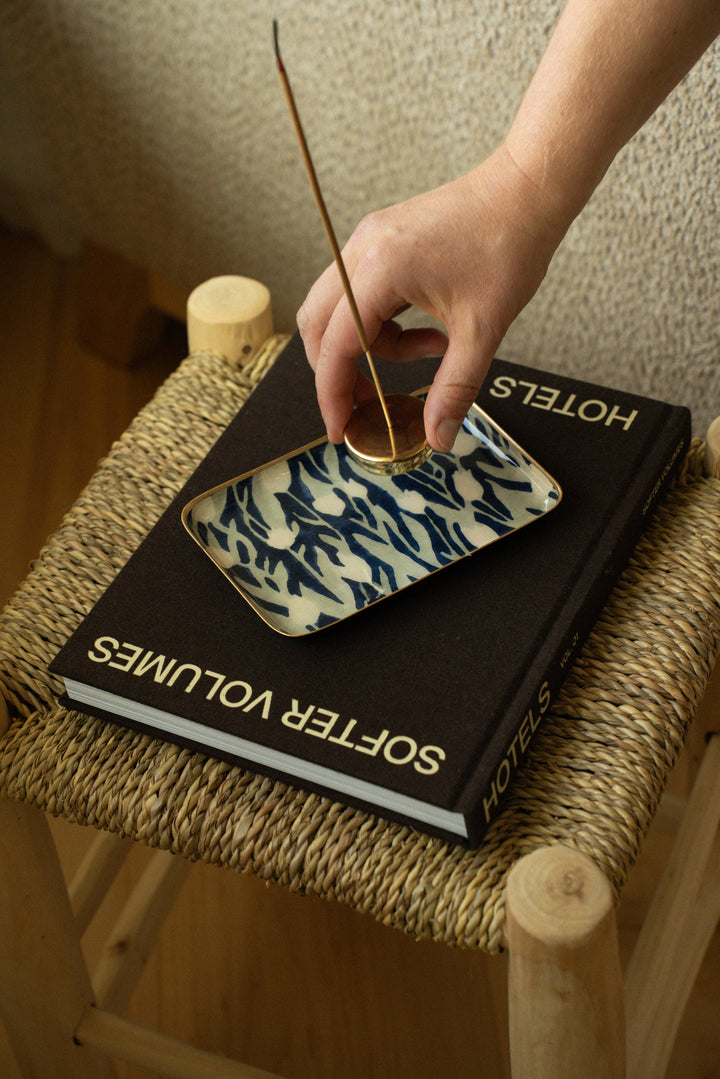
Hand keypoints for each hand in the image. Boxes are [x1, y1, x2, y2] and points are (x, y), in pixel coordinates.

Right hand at [297, 145, 566, 451]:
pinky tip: (425, 329)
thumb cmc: (509, 246)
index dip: (333, 394)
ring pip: (336, 309)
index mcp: (381, 270)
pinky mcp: (380, 239)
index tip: (339, 430)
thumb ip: (454, 388)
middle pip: (318, 326)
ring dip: (365, 346)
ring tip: (424, 353)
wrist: (528, 191)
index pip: (336, 345)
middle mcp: (363, 250)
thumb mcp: (482, 330)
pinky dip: (379, 323)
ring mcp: (368, 240)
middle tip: (368, 405)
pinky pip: (359, 292)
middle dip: (337, 372)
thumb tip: (438, 437)